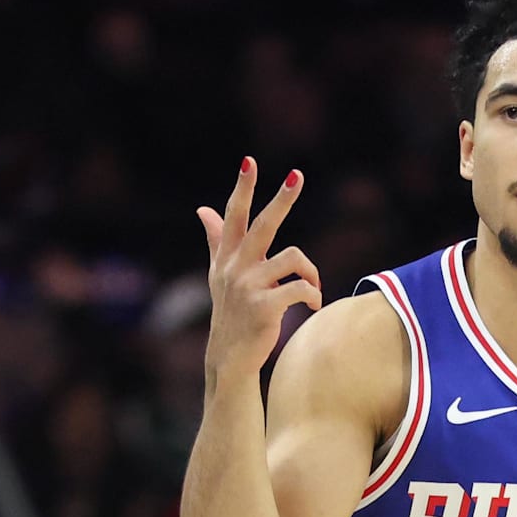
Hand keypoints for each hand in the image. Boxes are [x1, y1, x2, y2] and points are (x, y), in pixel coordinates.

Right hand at [196, 156, 321, 378]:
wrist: (230, 356)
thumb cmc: (231, 310)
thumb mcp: (219, 274)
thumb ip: (215, 239)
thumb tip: (202, 208)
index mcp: (228, 257)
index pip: (235, 215)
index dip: (242, 188)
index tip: (249, 161)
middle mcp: (236, 267)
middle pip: (264, 224)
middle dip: (282, 198)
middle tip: (297, 175)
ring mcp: (249, 287)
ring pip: (293, 257)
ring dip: (311, 271)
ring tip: (313, 285)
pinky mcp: (264, 307)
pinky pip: (301, 288)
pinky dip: (313, 295)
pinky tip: (313, 305)